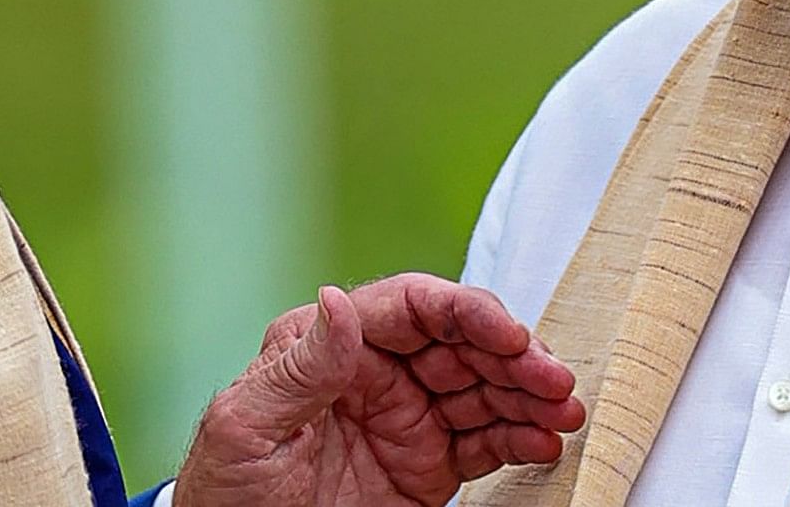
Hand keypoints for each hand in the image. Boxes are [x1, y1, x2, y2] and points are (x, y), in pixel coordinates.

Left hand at [172, 273, 585, 506]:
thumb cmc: (225, 491)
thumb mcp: (246, 425)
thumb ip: (299, 366)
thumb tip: (339, 301)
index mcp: (332, 346)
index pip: (412, 307)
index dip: (468, 313)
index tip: (510, 337)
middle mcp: (376, 373)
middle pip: (462, 343)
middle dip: (515, 356)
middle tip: (554, 382)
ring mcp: (406, 419)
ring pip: (483, 388)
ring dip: (528, 395)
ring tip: (564, 412)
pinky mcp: (426, 466)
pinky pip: (483, 441)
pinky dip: (519, 438)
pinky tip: (544, 442)